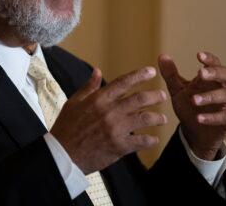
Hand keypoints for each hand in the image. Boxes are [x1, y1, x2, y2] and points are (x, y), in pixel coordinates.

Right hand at [51, 67, 167, 174]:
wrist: (62, 154)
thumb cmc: (66, 127)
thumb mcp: (74, 102)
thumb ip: (89, 87)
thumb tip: (97, 71)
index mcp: (99, 99)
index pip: (123, 83)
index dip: (139, 75)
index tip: (151, 71)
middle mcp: (109, 111)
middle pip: (139, 99)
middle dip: (155, 95)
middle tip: (163, 95)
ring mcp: (115, 129)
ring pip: (145, 119)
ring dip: (157, 117)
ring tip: (163, 118)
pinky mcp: (119, 146)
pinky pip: (142, 141)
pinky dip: (151, 140)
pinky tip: (154, 139)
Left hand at [158, 52, 225, 159]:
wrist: (195, 132)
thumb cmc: (188, 106)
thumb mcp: (177, 90)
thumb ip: (171, 74)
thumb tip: (162, 56)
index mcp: (211, 78)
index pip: (214, 63)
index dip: (209, 59)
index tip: (198, 55)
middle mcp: (223, 87)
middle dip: (215, 73)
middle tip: (201, 73)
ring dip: (210, 97)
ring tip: (193, 100)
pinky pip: (224, 116)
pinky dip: (212, 117)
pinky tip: (199, 118)